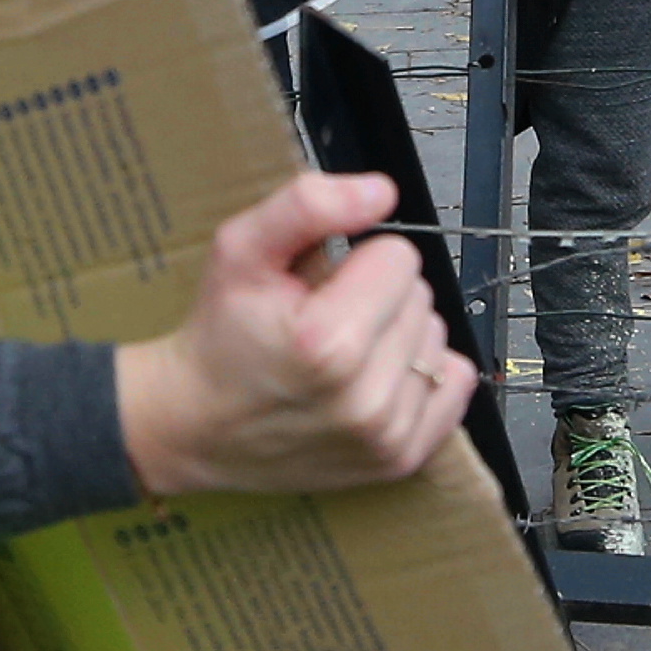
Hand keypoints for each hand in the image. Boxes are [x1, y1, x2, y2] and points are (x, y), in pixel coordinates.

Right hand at [116, 173, 474, 496]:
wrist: (195, 425)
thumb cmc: (220, 337)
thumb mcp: (240, 250)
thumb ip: (307, 205)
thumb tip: (382, 191)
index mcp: (327, 342)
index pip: (399, 256)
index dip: (356, 261)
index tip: (318, 286)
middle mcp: (365, 398)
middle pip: (420, 297)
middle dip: (377, 297)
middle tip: (322, 320)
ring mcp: (387, 436)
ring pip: (436, 337)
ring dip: (397, 335)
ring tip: (342, 352)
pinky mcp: (401, 459)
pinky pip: (454, 384)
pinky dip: (422, 373)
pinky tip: (373, 377)